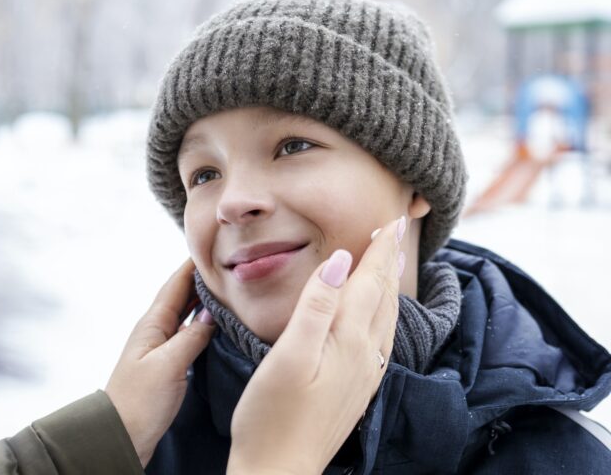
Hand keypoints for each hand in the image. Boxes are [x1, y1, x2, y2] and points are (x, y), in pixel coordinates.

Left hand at [105, 258, 214, 466]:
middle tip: (228, 264)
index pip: (175, 285)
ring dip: (205, 300)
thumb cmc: (139, 401)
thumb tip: (213, 312)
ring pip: (187, 314)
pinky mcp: (168, 364)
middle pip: (182, 296)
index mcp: (153, 324)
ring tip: (229, 288)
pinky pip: (190, 334)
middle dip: (202, 279)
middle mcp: (156, 330)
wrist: (122, 436)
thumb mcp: (169, 365)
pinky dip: (204, 324)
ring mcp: (162, 347)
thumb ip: (192, 336)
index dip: (192, 265)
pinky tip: (218, 325)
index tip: (212, 246)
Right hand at [227, 217, 403, 474]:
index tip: (391, 219)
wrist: (279, 471)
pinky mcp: (356, 389)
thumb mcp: (288, 355)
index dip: (380, 249)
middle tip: (398, 230)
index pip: (369, 282)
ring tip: (390, 263)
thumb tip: (340, 261)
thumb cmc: (271, 416)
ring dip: (389, 285)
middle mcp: (364, 355)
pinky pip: (380, 339)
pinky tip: (378, 316)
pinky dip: (383, 313)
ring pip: (385, 317)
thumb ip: (316, 307)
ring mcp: (362, 374)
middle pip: (383, 296)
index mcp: (347, 340)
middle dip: (390, 260)